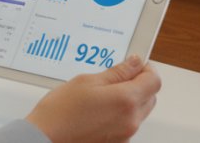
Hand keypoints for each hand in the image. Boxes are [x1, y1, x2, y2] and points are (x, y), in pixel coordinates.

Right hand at [25, 56, 159, 142]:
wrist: (45, 139)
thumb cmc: (60, 113)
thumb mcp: (87, 81)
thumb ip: (117, 72)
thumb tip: (134, 63)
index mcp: (126, 101)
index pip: (154, 80)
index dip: (146, 69)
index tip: (135, 64)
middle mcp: (131, 121)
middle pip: (150, 96)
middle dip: (139, 84)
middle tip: (117, 77)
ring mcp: (125, 135)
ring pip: (139, 111)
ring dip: (130, 100)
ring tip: (103, 96)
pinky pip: (128, 124)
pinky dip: (120, 115)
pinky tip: (99, 111)